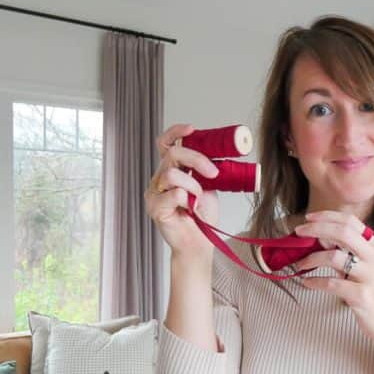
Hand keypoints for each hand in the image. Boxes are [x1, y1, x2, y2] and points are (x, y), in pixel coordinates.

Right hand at [144, 123, 219, 262]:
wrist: (199, 244)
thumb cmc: (202, 217)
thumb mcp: (208, 187)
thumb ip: (206, 170)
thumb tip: (219, 153)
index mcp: (171, 170)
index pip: (165, 144)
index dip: (176, 132)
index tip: (192, 129)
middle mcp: (159, 179)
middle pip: (172, 154)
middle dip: (196, 159)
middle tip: (213, 172)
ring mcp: (154, 193)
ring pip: (171, 174)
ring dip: (193, 185)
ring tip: (198, 199)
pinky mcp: (155, 208)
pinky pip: (173, 194)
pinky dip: (187, 200)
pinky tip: (190, 209)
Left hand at [293, 211, 373, 345]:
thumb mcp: (365, 268)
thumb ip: (346, 252)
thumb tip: (319, 237)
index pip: (350, 221)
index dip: (327, 216)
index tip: (308, 218)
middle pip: (342, 232)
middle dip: (316, 229)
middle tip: (298, 233)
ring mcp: (369, 277)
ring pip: (334, 256)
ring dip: (311, 258)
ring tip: (300, 264)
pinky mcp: (362, 296)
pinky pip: (331, 284)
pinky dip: (315, 281)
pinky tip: (307, 283)